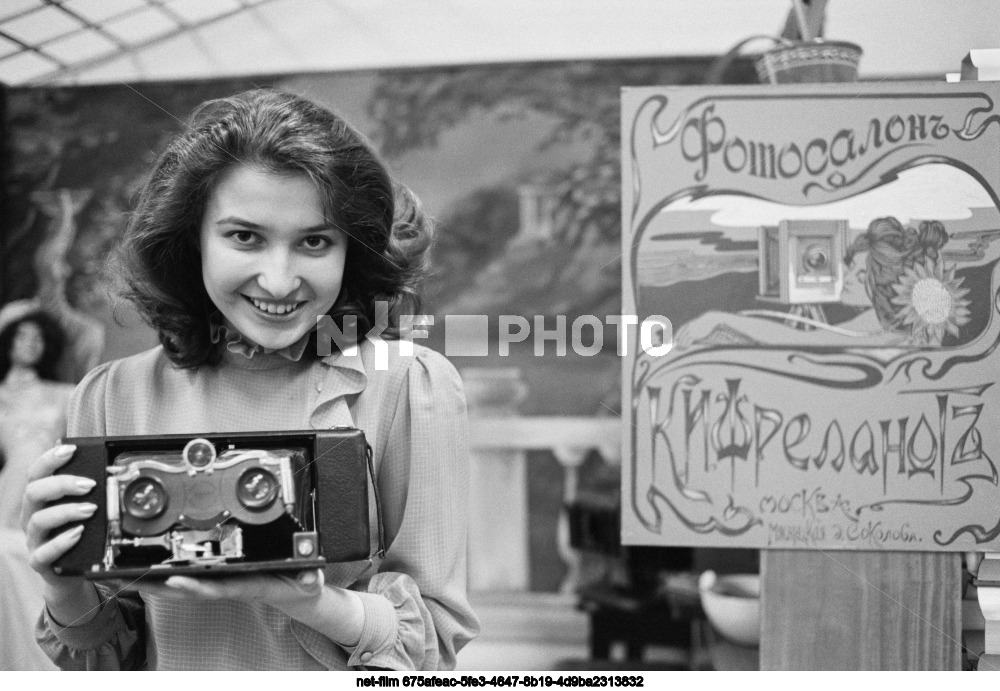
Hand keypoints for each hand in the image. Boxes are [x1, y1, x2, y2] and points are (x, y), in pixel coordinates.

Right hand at [21, 444, 95, 588]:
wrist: (70, 571)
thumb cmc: (75, 533)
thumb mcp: (78, 507)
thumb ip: (83, 488)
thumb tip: (102, 463)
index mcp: (39, 500)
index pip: (36, 473)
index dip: (49, 458)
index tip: (70, 449)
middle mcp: (32, 517)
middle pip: (33, 492)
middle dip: (61, 484)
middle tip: (89, 484)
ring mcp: (34, 540)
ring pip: (38, 520)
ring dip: (66, 511)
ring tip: (90, 510)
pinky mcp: (39, 562)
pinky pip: (44, 553)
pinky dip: (61, 542)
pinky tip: (78, 534)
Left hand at [139, 569, 364, 646]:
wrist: (297, 592)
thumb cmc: (299, 584)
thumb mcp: (309, 581)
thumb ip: (309, 580)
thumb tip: (309, 579)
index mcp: (248, 585)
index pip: (218, 587)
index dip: (195, 586)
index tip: (174, 580)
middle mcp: (231, 586)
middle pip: (192, 588)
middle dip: (162, 587)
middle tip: (134, 579)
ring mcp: (224, 583)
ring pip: (186, 584)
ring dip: (157, 583)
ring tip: (128, 576)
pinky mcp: (222, 577)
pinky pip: (192, 577)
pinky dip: (168, 576)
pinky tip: (149, 571)